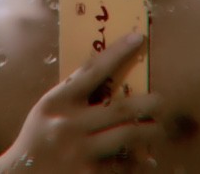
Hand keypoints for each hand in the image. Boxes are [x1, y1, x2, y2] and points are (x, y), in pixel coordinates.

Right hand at [0, 33, 163, 172]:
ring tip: (160, 127)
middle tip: (161, 99)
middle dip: (146, 103)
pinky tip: (147, 158)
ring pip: (126, 136)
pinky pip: (121, 165)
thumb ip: (74, 95)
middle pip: (119, 108)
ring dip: (149, 130)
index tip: (138, 38)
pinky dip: (137, 161)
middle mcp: (70, 124)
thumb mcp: (49, 108)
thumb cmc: (37, 135)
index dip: (118, 52)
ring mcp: (80, 152)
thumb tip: (111, 80)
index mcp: (58, 100)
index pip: (93, 70)